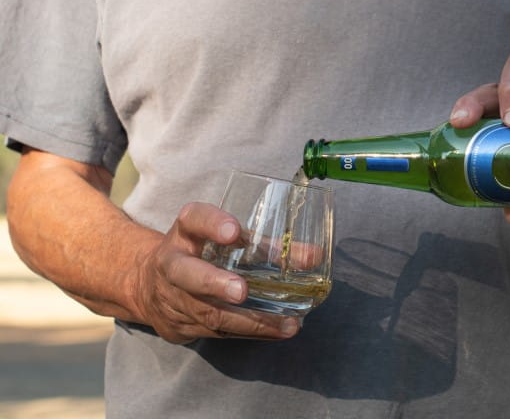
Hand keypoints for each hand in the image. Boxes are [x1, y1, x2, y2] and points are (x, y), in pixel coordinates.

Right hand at [135, 202, 300, 343]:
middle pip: (186, 273)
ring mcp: (173, 298)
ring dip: (248, 321)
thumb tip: (316, 257)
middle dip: (214, 283)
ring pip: (206, 312)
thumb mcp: (228, 240)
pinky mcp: (180, 327)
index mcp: (185, 233)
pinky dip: (249, 333)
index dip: (211, 223)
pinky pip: (216, 332)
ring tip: (285, 324)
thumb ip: (269, 246)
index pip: (193, 219)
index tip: (233, 230)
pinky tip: (276, 332)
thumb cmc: (204, 253)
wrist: (149, 285)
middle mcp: (172, 264)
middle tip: (241, 291)